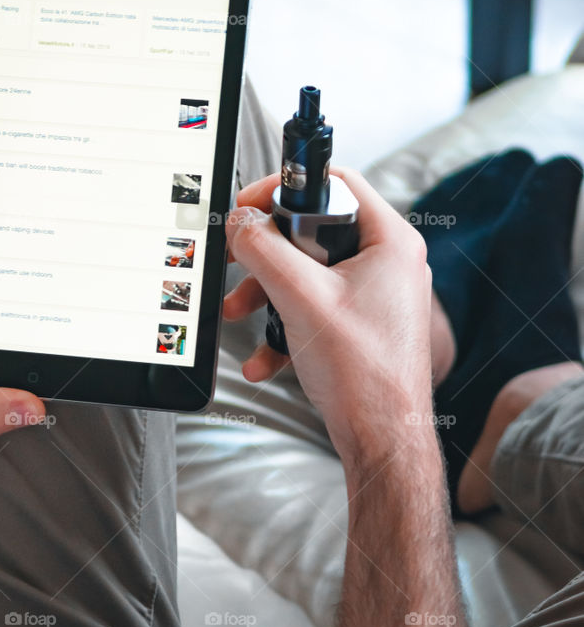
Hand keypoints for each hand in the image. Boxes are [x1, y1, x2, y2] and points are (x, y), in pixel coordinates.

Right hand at [223, 167, 433, 465]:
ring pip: (309, 274)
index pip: (335, 184)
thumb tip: (239, 221)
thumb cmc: (363, 374)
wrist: (384, 441)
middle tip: (236, 260)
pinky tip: (262, 360)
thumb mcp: (300, 299)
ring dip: (267, 294)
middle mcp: (388, 262)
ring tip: (237, 314)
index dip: (284, 188)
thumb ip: (264, 250)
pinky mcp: (363, 326)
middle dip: (267, 254)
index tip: (247, 207)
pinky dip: (286, 328)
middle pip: (315, 231)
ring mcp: (377, 296)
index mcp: (390, 241)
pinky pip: (316, 309)